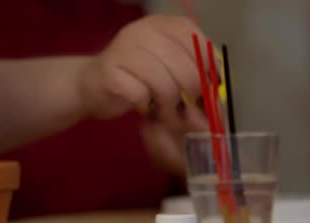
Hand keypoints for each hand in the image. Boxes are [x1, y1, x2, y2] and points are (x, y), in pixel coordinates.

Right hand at [79, 15, 209, 173]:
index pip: (196, 42)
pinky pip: (141, 94)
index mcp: (162, 25)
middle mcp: (143, 31)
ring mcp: (124, 49)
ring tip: (165, 111)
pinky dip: (147, 106)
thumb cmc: (136, 78)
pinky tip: (144, 107)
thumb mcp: (168, 66)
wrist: (91, 85)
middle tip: (187, 107)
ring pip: (163, 82)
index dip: (207, 68)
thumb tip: (219, 86)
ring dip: (169, 104)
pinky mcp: (109, 72)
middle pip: (183, 65)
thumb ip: (192, 69)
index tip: (207, 88)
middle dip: (190, 92)